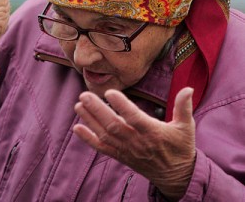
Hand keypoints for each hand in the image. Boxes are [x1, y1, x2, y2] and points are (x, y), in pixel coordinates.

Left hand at [73, 87, 195, 200]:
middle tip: (85, 95)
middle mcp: (137, 141)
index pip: (135, 118)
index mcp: (153, 132)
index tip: (110, 92)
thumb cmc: (180, 148)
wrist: (176, 176)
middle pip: (114, 125)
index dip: (122, 106)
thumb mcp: (186, 127)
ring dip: (90, 120)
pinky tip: (77, 128)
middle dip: (97, 110)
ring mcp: (127, 150)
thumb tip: (188, 88)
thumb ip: (184, 107)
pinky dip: (88, 139)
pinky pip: (102, 148)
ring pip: (105, 135)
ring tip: (78, 105)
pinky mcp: (120, 155)